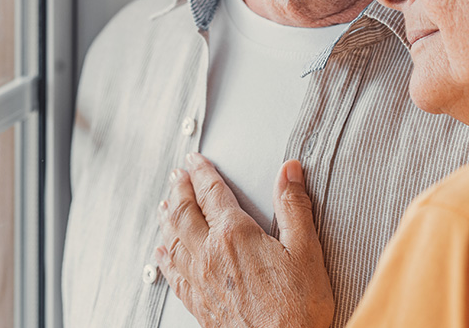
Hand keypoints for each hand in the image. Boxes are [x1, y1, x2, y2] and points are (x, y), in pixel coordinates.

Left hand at [156, 154, 333, 327]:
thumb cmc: (298, 307)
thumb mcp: (306, 249)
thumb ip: (294, 206)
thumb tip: (289, 170)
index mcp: (235, 235)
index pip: (212, 194)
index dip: (202, 173)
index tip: (194, 160)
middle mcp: (210, 256)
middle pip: (185, 213)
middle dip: (180, 190)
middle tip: (176, 174)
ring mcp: (200, 283)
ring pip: (174, 241)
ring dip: (167, 219)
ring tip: (164, 205)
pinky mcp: (199, 306)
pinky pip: (173, 275)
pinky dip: (164, 258)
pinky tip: (162, 253)